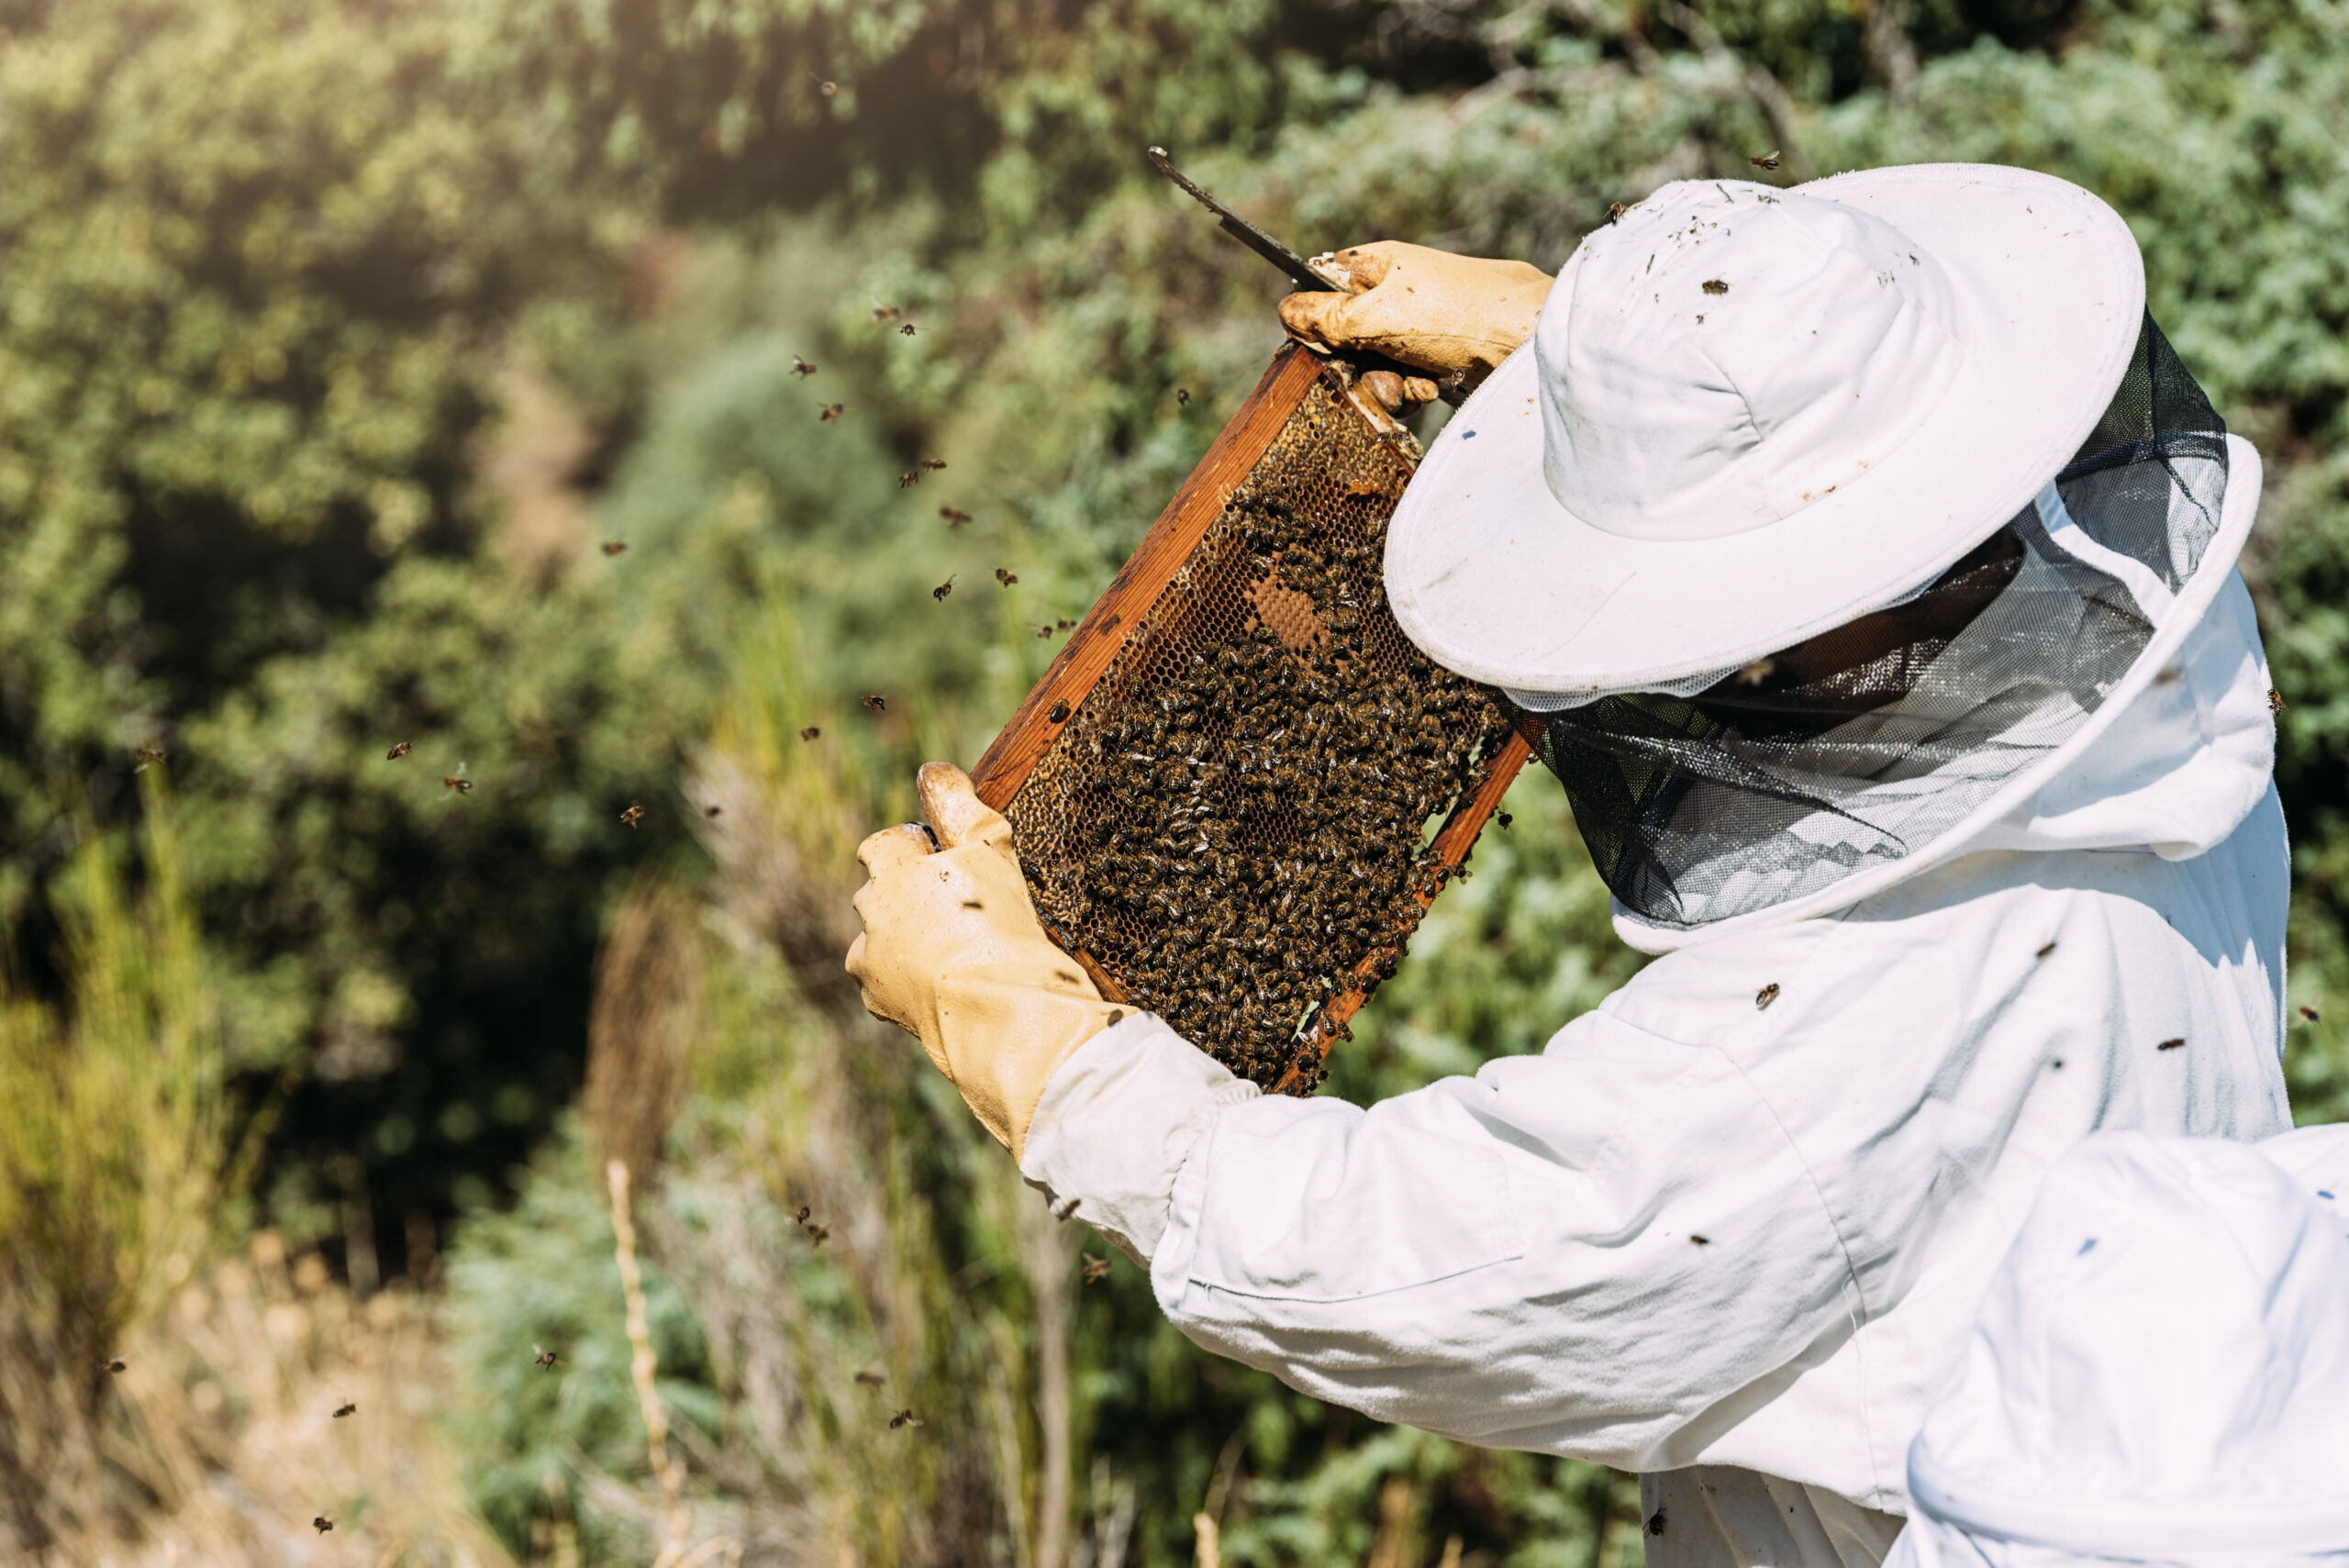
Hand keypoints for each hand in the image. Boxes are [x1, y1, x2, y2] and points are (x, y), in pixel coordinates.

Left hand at [848, 763, 1124, 1156]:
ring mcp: (869, 961)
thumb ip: (958, 803)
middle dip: (911, 895)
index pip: (883, 844)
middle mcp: (868, 912)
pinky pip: (887, 982)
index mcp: (888, 869)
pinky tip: (948, 983)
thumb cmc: (996, 925)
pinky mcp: (879, 1002)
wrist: (995, 1011)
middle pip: (880, 890)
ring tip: (958, 951)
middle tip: (963, 908)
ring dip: (906, 939)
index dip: (916, 848)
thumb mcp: (990, 848)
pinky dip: (909, 979)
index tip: (951, 862)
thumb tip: (930, 770)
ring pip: (880, 938)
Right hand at [1279, 241, 1552, 389]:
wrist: (1527, 342)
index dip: (1318, 327)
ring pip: (1373, 368)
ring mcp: (1416, 329)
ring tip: (1416, 383)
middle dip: (1359, 367)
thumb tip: (1285, 310)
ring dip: (1388, 386)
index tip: (1325, 349)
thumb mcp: (1375, 316)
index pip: (1321, 294)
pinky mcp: (1437, 359)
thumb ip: (1324, 318)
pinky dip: (1414, 392)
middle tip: (1380, 373)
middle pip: (1345, 341)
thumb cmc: (1453, 316)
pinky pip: (1404, 383)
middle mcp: (1393, 295)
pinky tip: (1435, 387)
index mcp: (1374, 267)